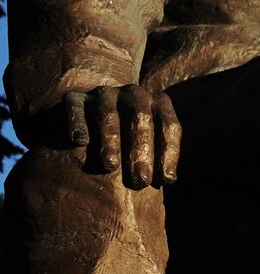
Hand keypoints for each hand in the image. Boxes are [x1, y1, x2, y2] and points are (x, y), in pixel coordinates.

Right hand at [63, 84, 180, 187]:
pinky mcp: (76, 97)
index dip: (169, 153)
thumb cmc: (130, 137)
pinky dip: (78, 123)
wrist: (94, 110)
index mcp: (159, 103)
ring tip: (111, 166)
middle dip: (141, 151)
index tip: (165, 180)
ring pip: (108, 114)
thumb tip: (168, 180)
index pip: (169, 126)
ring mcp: (105, 93)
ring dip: (111, 140)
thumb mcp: (150, 142)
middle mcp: (134, 94)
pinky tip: (80, 141)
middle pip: (141, 119)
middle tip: (140, 180)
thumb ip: (159, 156)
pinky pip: (76, 108)